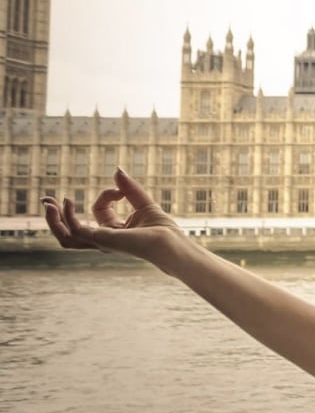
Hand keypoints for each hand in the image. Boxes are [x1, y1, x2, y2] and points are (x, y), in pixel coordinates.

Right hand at [41, 168, 186, 266]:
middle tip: (47, 201)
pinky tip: (67, 201)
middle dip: (56, 218)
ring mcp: (100, 242)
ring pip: (67, 237)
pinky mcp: (100, 240)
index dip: (106, 195)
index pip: (99, 210)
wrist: (170, 243)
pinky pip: (75, 229)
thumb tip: (116, 169)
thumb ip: (128, 188)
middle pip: (71, 232)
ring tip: (48, 203)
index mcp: (113, 232)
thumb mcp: (143, 202)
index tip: (120, 189)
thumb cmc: (162, 229)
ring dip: (54, 221)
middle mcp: (104, 240)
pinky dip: (67, 216)